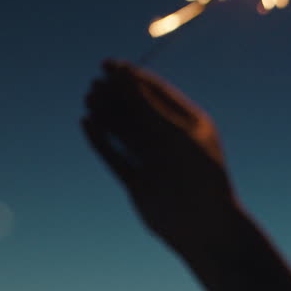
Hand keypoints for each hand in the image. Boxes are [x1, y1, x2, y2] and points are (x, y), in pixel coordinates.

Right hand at [82, 60, 242, 258]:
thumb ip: (144, 106)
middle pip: (139, 111)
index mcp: (191, 126)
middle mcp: (172, 142)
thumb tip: (121, 74)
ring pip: (126, 132)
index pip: (158, 94)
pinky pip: (116, 157)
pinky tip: (87, 123)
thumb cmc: (196, 175)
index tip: (109, 65)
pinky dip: (102, 140)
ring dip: (108, 114)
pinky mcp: (139, 183)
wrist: (203, 225)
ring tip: (90, 97)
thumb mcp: (171, 134)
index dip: (133, 78)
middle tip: (97, 83)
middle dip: (118, 95)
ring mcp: (155, 163)